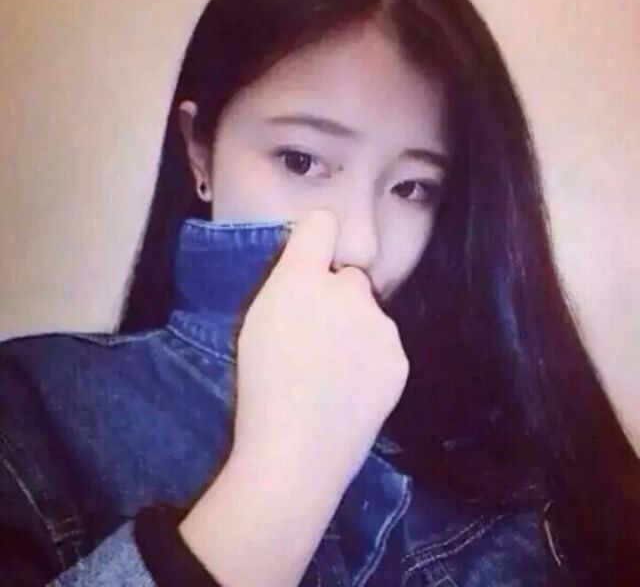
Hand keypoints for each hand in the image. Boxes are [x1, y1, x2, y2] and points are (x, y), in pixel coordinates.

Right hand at [233, 207, 409, 491]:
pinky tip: (352, 389)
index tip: (315, 255)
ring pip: (368, 314)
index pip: (322, 224)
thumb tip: (311, 271)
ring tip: (333, 373)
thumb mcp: (256, 324)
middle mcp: (346, 290)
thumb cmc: (260, 387)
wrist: (296, 452)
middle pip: (349, 277)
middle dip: (336, 297)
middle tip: (318, 338)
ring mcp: (379, 325)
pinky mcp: (399, 357)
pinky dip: (372, 359)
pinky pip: (384, 345)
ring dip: (356, 329)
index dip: (318, 237)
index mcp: (300, 279)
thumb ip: (287, 287)